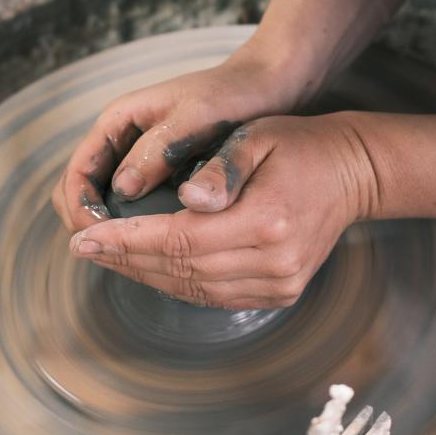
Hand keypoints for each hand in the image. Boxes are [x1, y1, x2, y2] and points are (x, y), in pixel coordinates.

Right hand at [53, 43, 300, 232]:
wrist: (261, 86)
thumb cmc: (230, 94)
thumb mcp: (196, 115)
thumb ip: (161, 147)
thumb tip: (123, 188)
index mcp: (119, 121)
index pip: (77, 171)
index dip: (81, 207)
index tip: (104, 237)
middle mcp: (120, 142)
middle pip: (80, 191)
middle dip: (89, 224)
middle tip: (117, 255)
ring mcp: (136, 159)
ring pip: (103, 203)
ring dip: (111, 230)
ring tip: (137, 256)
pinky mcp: (157, 174)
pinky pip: (131, 206)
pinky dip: (134, 228)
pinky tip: (156, 247)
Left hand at [68, 112, 376, 308]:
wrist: (350, 174)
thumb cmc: (298, 146)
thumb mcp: (258, 139)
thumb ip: (221, 169)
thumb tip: (186, 199)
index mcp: (265, 222)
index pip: (178, 239)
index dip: (127, 240)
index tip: (85, 238)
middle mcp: (273, 263)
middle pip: (180, 270)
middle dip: (126, 259)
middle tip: (85, 248)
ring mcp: (279, 283)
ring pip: (193, 289)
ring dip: (144, 274)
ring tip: (108, 257)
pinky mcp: (279, 291)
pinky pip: (213, 295)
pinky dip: (175, 283)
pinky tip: (148, 268)